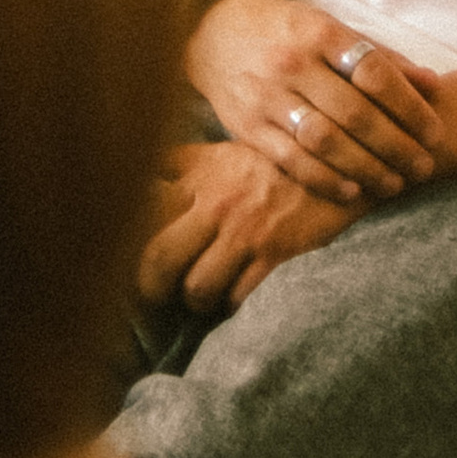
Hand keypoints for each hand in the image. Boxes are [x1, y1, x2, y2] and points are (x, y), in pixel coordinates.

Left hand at [139, 139, 356, 314]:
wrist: (338, 161)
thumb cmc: (275, 162)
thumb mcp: (225, 150)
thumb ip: (184, 164)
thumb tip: (143, 174)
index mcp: (200, 173)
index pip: (144, 203)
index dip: (125, 231)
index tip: (118, 248)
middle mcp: (215, 203)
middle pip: (159, 257)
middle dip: (150, 286)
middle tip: (153, 296)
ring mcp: (245, 232)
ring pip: (197, 288)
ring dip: (196, 300)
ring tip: (201, 296)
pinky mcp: (275, 256)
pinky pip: (239, 299)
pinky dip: (232, 307)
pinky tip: (234, 299)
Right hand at [185, 0, 439, 205]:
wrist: (212, 30)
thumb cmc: (286, 31)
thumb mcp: (330, 29)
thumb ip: (382, 57)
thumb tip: (434, 85)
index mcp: (319, 33)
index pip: (375, 73)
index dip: (410, 107)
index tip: (435, 133)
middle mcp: (292, 63)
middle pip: (354, 113)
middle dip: (396, 145)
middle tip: (424, 168)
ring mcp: (267, 95)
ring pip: (325, 141)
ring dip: (366, 168)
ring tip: (395, 184)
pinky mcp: (247, 125)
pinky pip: (291, 160)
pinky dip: (325, 179)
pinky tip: (352, 190)